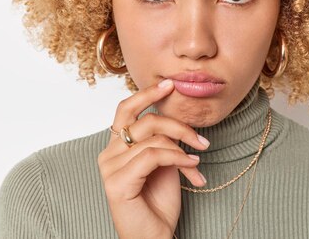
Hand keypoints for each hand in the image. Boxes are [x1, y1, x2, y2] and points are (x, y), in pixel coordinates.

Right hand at [97, 79, 209, 238]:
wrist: (154, 236)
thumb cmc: (158, 203)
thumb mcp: (164, 163)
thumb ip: (163, 139)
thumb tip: (176, 114)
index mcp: (116, 146)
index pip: (126, 109)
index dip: (146, 94)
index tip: (170, 85)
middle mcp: (108, 154)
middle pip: (143, 119)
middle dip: (176, 123)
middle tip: (200, 137)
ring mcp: (110, 168)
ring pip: (153, 138)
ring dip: (183, 147)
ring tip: (198, 160)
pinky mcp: (117, 182)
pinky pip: (153, 156)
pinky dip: (177, 158)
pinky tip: (192, 167)